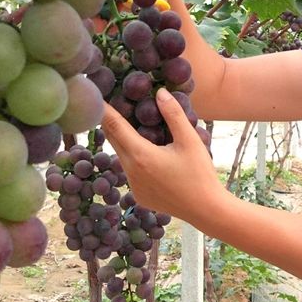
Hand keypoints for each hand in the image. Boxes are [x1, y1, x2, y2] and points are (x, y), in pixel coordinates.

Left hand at [101, 87, 222, 219]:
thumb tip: (160, 92)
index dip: (104, 110)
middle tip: (110, 104)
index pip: (114, 126)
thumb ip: (173, 114)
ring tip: (134, 126)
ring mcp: (133, 186)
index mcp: (140, 155)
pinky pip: (131, 171)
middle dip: (110, 122)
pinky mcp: (139, 195)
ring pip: (122, 156)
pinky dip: (134, 159)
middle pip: (113, 140)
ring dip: (124, 141)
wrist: (205, 209)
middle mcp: (131, 171)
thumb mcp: (190, 140)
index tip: (95, 96)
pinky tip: (151, 155)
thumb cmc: (200, 173)